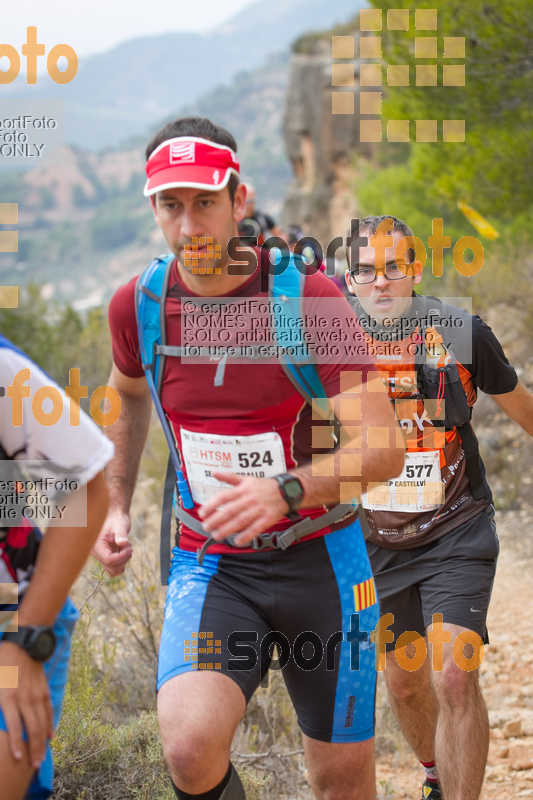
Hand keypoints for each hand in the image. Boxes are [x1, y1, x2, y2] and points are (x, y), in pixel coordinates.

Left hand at [0, 642, 52, 768]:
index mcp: (9, 697)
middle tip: (34, 764)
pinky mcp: (44, 690)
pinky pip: (48, 711)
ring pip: (42, 722)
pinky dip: (49, 724)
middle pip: (32, 728)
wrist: (23, 643)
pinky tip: (50, 735)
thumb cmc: (2, 662)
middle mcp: (25, 698)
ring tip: (42, 756)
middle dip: (34, 748)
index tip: (18, 757)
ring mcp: (37, 694)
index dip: (17, 743)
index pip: (15, 726)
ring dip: (43, 741)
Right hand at [91, 507, 132, 575]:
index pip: (109, 560)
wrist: (115, 517)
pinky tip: (124, 550)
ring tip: (126, 547)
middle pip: (111, 567)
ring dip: (123, 561)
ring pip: (113, 571)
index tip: (130, 547)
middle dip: (124, 559)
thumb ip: (121, 534)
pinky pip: (113, 569)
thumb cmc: (117, 519)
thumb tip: (123, 543)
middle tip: (129, 545)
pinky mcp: (105, 557)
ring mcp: (100, 556)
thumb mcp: (120, 525)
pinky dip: (122, 563)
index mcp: (97, 545)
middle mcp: (96, 553)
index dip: (122, 557)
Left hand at [198, 472, 288, 545]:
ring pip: (240, 520)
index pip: (223, 497)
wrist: (286, 490)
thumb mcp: (246, 479)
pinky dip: (246, 535)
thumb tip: (214, 472)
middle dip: (216, 520)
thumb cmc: (263, 486)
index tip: (202, 513)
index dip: (211, 505)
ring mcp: (259, 509)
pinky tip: (237, 541)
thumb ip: (229, 477)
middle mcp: (249, 499)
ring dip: (227, 529)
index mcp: (243, 489)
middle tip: (206, 527)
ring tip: (217, 535)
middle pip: (230, 510)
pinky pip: (255, 528)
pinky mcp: (267, 518)